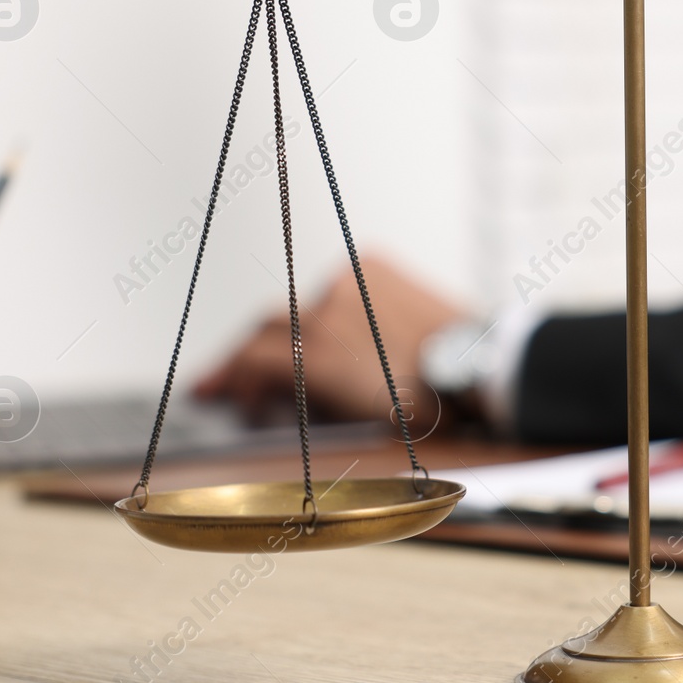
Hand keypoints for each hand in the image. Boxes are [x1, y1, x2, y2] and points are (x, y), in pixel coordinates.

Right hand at [195, 255, 464, 427]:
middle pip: (265, 327)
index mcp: (315, 356)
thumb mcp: (352, 418)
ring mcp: (345, 283)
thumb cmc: (424, 400)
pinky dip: (337, 303)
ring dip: (302, 328)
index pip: (249, 359)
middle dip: (247, 353)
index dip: (224, 376)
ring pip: (303, 303)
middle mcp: (322, 312)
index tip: (207, 389)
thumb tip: (266, 397)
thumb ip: (303, 400)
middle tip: (232, 375)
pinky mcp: (368, 263)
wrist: (475, 361)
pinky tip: (351, 327)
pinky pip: (338, 284)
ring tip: (314, 356)